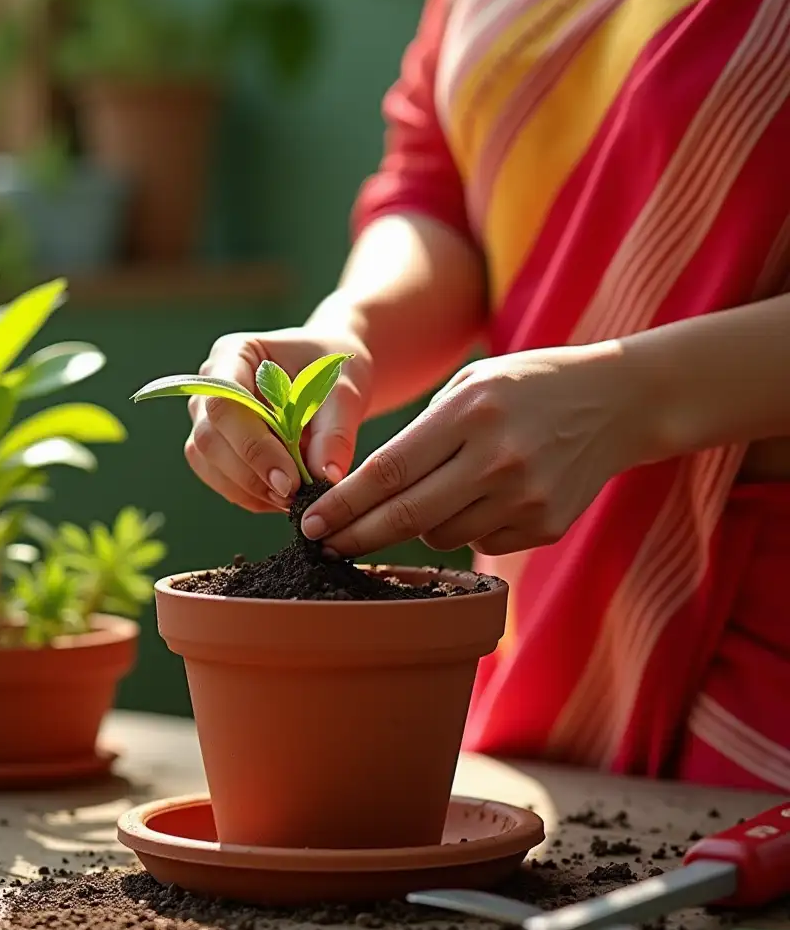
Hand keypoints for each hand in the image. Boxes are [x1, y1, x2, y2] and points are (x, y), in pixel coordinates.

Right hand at [185, 326, 372, 512]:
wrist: (330, 376)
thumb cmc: (333, 369)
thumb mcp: (344, 391)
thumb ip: (335, 432)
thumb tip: (326, 477)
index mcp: (234, 353)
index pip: (225, 403)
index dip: (253, 447)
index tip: (289, 480)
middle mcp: (210, 385)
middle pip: (209, 437)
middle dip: (251, 475)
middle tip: (294, 496)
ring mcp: (207, 416)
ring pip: (207, 463)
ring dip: (248, 490)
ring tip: (292, 499)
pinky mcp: (216, 446)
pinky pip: (219, 478)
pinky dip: (250, 496)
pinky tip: (282, 499)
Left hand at [300, 342, 649, 555]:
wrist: (619, 403)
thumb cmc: (528, 386)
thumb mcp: (472, 383)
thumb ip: (421, 433)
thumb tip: (364, 492)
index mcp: (471, 413)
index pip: (390, 472)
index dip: (344, 504)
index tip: (310, 524)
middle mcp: (498, 458)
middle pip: (406, 517)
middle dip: (356, 536)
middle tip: (324, 546)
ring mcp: (526, 497)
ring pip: (440, 536)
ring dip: (420, 525)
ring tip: (439, 490)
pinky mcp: (546, 525)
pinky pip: (480, 543)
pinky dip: (468, 527)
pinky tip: (489, 495)